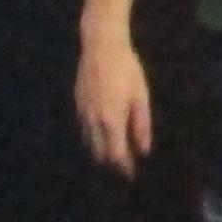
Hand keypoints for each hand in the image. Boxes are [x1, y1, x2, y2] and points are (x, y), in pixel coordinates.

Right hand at [74, 27, 153, 175]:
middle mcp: (93, 121)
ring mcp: (83, 112)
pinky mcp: (78, 104)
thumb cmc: (127, 69)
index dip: (124, 168)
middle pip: (100, 153)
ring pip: (89, 143)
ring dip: (101, 151)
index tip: (132, 175)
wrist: (101, 46)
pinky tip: (102, 135)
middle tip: (125, 168)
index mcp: (111, 120)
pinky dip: (92, 138)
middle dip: (112, 163)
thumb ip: (141, 125)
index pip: (116, 155)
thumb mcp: (140, 96)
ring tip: (114, 154)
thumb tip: (143, 150)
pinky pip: (84, 129)